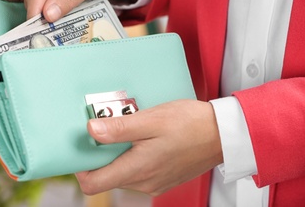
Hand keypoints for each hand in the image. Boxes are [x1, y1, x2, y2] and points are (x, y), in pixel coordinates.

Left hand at [75, 100, 222, 195]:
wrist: (223, 134)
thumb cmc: (190, 124)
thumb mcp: (151, 120)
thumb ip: (119, 129)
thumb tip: (91, 131)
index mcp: (137, 170)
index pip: (93, 184)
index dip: (80, 168)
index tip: (81, 149)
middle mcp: (143, 182)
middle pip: (106, 176)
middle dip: (101, 154)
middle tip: (109, 127)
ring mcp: (154, 182)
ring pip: (122, 172)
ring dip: (118, 153)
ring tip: (130, 129)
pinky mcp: (162, 178)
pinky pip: (137, 171)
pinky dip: (132, 156)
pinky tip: (143, 138)